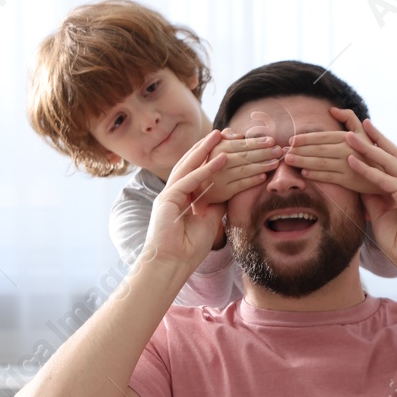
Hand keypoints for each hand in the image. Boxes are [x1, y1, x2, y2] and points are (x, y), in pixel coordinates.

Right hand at [141, 130, 241, 277]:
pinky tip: (221, 159)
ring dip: (205, 150)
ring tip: (220, 135)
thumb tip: (230, 191)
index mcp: (181, 198)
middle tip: (221, 131)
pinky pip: (189, 180)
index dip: (209, 157)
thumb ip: (216, 204)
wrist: (171, 265)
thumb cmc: (189, 249)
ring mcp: (168, 195)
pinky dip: (206, 169)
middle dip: (205, 146)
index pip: (196, 171)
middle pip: (189, 163)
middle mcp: (172, 193)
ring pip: (187, 166)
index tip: (225, 145)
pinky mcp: (166, 200)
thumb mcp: (209, 220)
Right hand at [194, 130, 282, 203]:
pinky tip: (264, 177)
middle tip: (279, 150)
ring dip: (263, 166)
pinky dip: (253, 180)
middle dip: (264, 153)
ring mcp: (221, 178)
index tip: (272, 141)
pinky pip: (241, 185)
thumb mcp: (215, 147)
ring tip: (276, 163)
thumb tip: (240, 135)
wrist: (200, 187)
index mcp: (218, 148)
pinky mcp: (224, 192)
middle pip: (246, 156)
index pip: (241, 144)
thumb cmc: (213, 162)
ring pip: (245, 170)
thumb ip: (226, 138)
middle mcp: (218, 162)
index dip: (258, 142)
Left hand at [280, 107, 384, 194]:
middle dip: (299, 151)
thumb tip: (332, 109)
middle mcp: (348, 150)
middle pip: (318, 150)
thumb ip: (349, 118)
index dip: (305, 138)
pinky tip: (304, 172)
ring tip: (289, 161)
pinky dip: (315, 175)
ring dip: (302, 162)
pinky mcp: (349, 181)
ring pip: (320, 163)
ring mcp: (348, 166)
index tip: (291, 140)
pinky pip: (328, 177)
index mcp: (349, 137)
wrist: (386, 175)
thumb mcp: (364, 131)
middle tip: (284, 151)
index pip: (322, 137)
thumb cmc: (371, 151)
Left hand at [342, 118, 396, 274]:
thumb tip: (358, 186)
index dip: (380, 149)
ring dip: (368, 148)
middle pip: (395, 156)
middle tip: (363, 122)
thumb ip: (373, 199)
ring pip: (389, 163)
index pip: (394, 164)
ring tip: (348, 135)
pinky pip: (385, 180)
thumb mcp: (381, 216)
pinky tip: (352, 160)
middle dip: (378, 138)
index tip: (366, 135)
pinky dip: (367, 170)